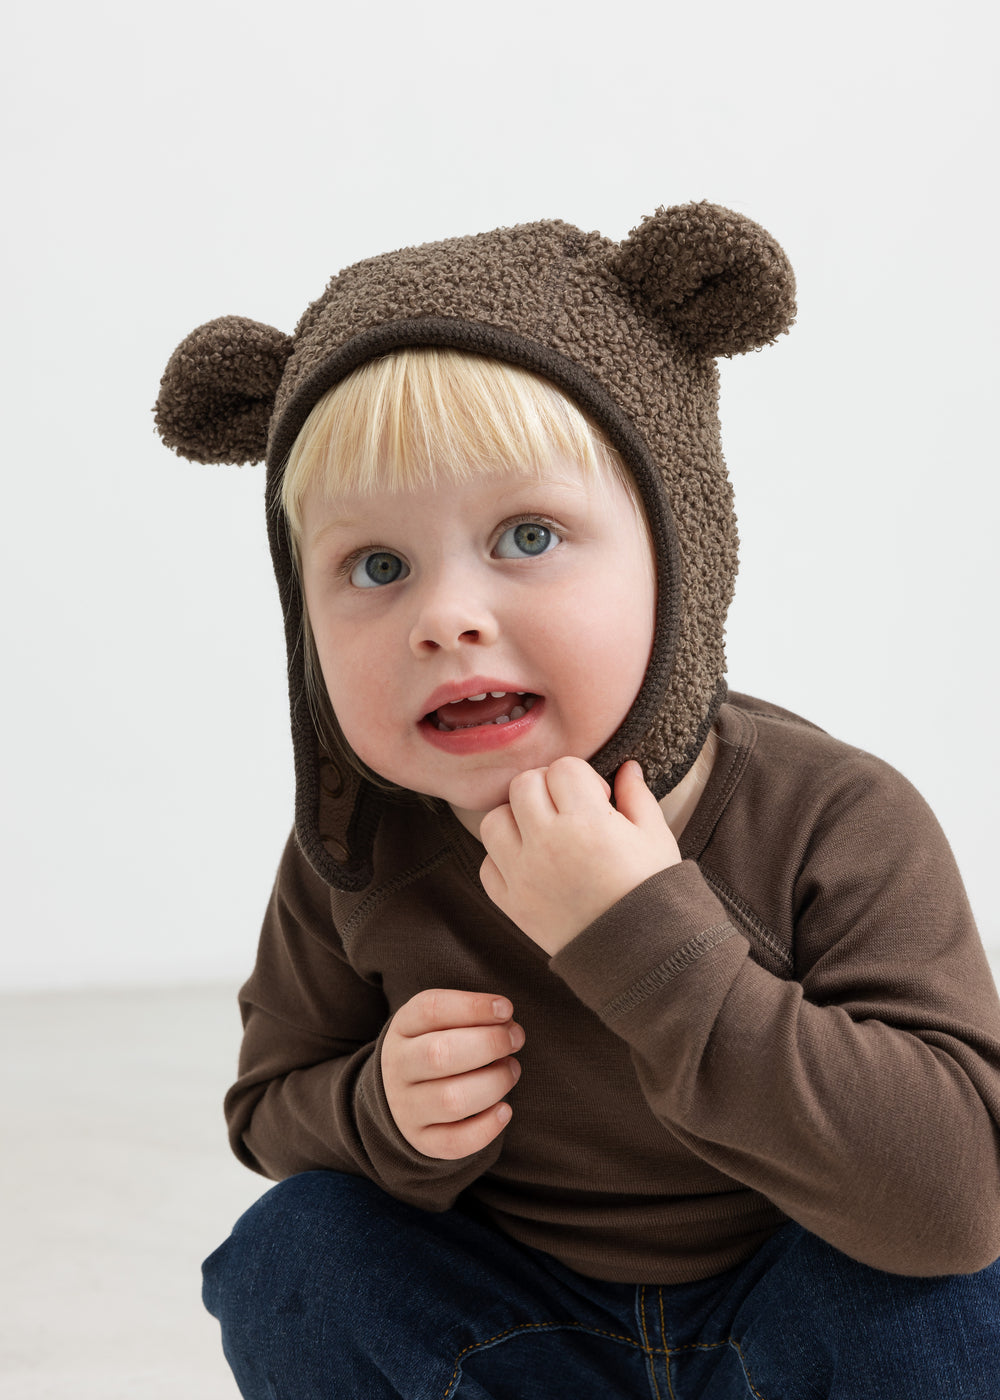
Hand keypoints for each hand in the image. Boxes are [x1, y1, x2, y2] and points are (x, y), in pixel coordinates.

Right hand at [381, 989, 523, 1159]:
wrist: (398, 1094)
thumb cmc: (434, 1046)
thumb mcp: (440, 1021)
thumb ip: (471, 1015)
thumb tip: (506, 1018)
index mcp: (402, 1028)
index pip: (431, 1009)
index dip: (473, 1007)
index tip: (506, 1009)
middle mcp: (398, 1068)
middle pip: (439, 1054)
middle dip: (489, 1044)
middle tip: (515, 1040)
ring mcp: (407, 1108)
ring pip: (451, 1100)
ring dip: (494, 1083)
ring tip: (511, 1070)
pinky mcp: (422, 1141)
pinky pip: (454, 1142)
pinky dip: (487, 1128)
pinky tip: (505, 1110)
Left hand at [479, 757, 681, 955]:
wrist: (640, 955)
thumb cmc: (652, 892)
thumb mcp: (655, 837)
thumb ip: (636, 796)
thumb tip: (626, 767)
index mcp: (587, 822)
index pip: (563, 768)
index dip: (581, 777)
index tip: (597, 798)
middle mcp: (547, 844)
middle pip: (522, 785)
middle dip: (546, 788)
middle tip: (569, 810)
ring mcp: (523, 875)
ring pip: (494, 820)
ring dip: (516, 819)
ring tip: (544, 833)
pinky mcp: (511, 904)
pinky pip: (487, 865)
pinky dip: (503, 860)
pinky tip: (531, 864)